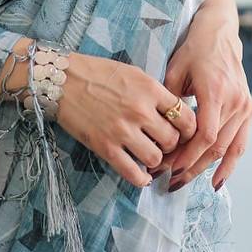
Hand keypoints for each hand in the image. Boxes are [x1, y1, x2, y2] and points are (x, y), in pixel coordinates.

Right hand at [56, 50, 197, 187]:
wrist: (63, 80)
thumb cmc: (98, 73)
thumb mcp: (134, 74)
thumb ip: (155, 93)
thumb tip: (174, 114)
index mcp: (150, 90)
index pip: (186, 117)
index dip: (189, 129)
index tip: (183, 132)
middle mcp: (140, 111)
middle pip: (172, 141)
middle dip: (172, 146)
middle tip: (164, 144)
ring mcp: (122, 131)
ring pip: (155, 159)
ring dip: (156, 160)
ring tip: (149, 155)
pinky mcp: (105, 147)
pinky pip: (133, 173)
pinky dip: (141, 179)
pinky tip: (142, 175)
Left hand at [155, 11, 251, 190]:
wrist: (220, 34)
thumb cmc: (194, 50)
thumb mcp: (175, 70)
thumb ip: (169, 100)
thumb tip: (154, 131)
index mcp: (216, 91)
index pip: (205, 134)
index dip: (188, 155)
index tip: (168, 167)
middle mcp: (234, 102)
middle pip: (215, 146)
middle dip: (192, 167)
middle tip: (170, 181)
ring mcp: (244, 107)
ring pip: (227, 149)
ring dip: (206, 169)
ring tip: (185, 183)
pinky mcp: (248, 110)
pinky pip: (240, 143)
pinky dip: (229, 164)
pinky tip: (216, 181)